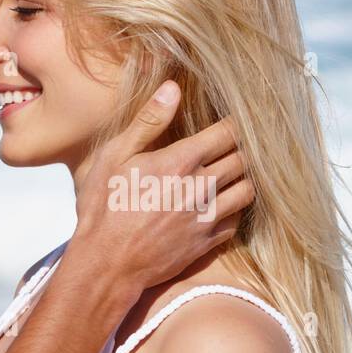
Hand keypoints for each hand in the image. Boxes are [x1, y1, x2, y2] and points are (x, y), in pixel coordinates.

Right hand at [73, 80, 253, 294]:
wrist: (106, 264)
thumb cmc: (103, 207)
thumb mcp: (115, 157)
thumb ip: (148, 122)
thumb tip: (173, 88)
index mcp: (179, 161)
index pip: (228, 133)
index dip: (236, 123)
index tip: (235, 119)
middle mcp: (200, 188)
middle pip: (243, 159)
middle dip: (244, 148)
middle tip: (239, 142)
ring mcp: (206, 217)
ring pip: (248, 190)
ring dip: (246, 177)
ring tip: (238, 170)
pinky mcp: (207, 243)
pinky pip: (237, 220)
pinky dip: (236, 208)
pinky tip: (226, 202)